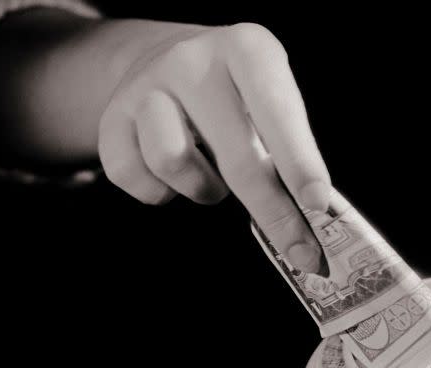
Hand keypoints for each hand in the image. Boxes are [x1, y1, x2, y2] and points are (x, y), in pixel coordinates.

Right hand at [98, 23, 328, 267]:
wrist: (161, 59)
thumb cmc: (236, 98)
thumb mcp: (272, 105)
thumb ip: (293, 154)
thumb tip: (316, 221)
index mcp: (248, 50)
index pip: (277, 111)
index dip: (299, 162)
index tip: (318, 205)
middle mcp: (194, 60)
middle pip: (237, 156)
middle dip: (275, 213)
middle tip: (303, 254)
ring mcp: (147, 85)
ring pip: (174, 162)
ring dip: (204, 190)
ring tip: (215, 181)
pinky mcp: (112, 116)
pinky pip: (136, 178)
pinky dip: (161, 193)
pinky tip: (175, 178)